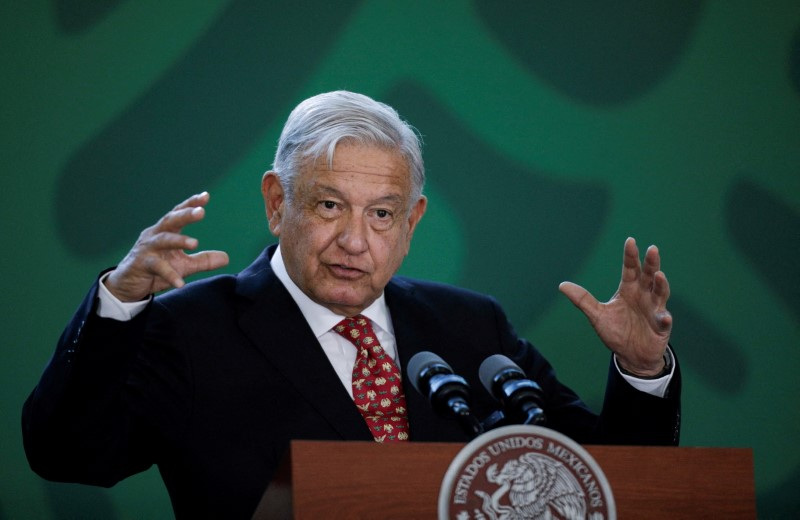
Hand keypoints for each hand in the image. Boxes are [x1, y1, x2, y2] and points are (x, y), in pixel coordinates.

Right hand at [104, 192, 229, 301]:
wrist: (129, 284)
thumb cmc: (157, 270)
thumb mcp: (183, 265)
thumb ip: (203, 260)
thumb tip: (226, 257)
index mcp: (166, 232)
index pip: (178, 214)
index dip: (191, 204)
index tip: (205, 196)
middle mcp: (155, 235)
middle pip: (170, 220)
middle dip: (185, 215)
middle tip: (201, 212)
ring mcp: (147, 249)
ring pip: (163, 240)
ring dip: (179, 240)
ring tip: (195, 243)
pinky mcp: (142, 264)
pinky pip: (157, 268)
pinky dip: (170, 275)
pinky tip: (181, 283)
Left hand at [559, 237, 671, 375]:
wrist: (631, 356)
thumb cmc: (616, 332)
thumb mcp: (597, 315)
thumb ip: (583, 300)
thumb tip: (561, 285)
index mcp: (628, 290)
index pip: (630, 269)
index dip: (630, 256)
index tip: (630, 241)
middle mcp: (644, 296)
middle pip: (648, 276)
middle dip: (651, 263)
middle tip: (652, 249)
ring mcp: (655, 310)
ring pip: (660, 293)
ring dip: (661, 285)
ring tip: (659, 275)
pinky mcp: (662, 326)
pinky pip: (664, 321)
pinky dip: (665, 318)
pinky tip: (665, 316)